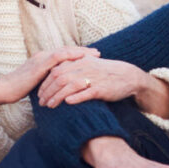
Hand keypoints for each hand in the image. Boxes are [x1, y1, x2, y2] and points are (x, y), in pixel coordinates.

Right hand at [0, 46, 97, 111]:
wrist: (3, 90)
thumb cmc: (17, 91)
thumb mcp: (36, 86)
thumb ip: (47, 83)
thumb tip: (57, 89)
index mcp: (42, 60)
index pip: (63, 55)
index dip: (77, 55)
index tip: (91, 57)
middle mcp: (42, 56)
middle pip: (66, 51)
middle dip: (82, 51)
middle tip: (97, 53)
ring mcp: (40, 59)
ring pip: (64, 52)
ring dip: (80, 52)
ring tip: (93, 55)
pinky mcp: (39, 65)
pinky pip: (57, 58)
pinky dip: (70, 57)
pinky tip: (81, 59)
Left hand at [38, 55, 152, 108]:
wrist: (128, 76)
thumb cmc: (107, 73)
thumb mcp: (89, 65)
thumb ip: (74, 67)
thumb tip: (57, 73)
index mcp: (79, 62)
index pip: (56, 70)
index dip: (45, 82)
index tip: (40, 92)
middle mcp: (83, 68)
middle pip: (59, 78)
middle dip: (47, 91)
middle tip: (41, 102)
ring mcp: (92, 78)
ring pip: (69, 86)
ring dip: (57, 97)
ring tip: (49, 106)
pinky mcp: (100, 89)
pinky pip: (85, 93)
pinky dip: (75, 97)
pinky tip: (67, 103)